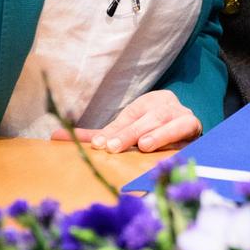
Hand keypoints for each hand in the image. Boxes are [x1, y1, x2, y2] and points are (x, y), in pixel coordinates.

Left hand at [53, 90, 202, 152]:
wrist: (193, 130)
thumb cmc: (154, 131)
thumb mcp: (127, 130)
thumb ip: (98, 135)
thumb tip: (54, 137)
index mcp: (146, 103)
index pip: (126, 117)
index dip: (114, 129)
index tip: (98, 143)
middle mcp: (164, 105)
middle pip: (144, 119)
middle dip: (128, 133)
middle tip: (111, 147)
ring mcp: (181, 115)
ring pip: (166, 122)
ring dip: (155, 134)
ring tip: (143, 144)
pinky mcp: (195, 127)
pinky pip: (185, 129)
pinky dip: (174, 136)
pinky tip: (165, 146)